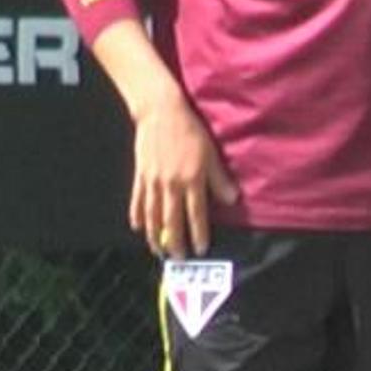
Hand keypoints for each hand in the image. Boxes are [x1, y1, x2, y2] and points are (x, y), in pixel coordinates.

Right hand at [128, 92, 238, 259]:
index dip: (198, 235)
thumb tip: (232, 199)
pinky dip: (137, 216)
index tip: (200, 249)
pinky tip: (138, 228)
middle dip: (175, 243)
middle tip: (177, 258)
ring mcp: (153, 182)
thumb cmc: (189, 131)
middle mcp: (171, 185)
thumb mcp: (210, 153)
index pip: (196, 216)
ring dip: (155, 236)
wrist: (160, 112)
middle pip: (172, 222)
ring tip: (157, 250)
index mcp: (191, 180)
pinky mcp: (140, 175)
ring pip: (153, 216)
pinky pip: (137, 201)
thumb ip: (219, 179)